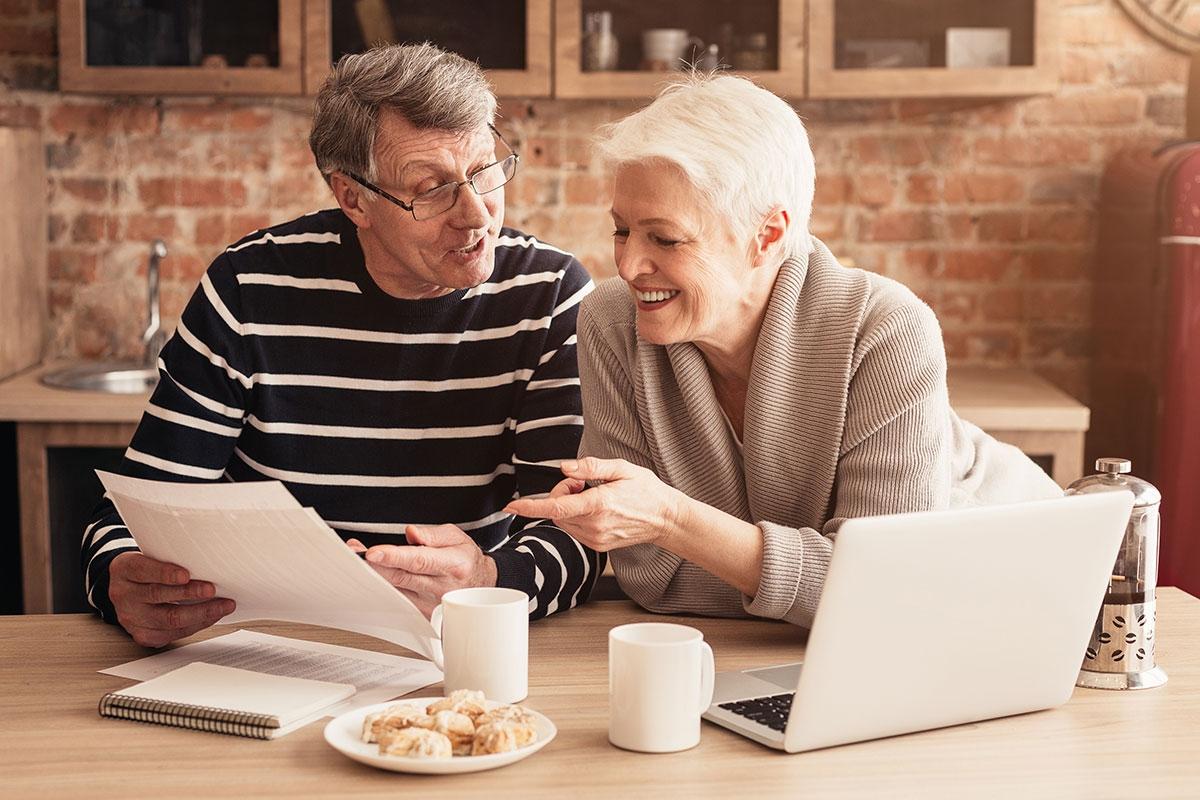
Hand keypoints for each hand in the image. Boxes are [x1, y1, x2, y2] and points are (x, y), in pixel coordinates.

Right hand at [108, 552, 234, 647]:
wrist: (129, 589)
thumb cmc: (149, 570)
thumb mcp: (152, 556)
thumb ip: (171, 558)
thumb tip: (208, 561)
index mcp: (124, 569)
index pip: (143, 570)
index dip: (165, 573)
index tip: (186, 574)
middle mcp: (123, 594)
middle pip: (158, 595)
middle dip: (189, 593)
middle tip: (212, 589)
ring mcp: (130, 618)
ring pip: (168, 620)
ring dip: (201, 613)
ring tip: (223, 605)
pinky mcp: (142, 635)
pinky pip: (172, 634)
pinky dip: (196, 625)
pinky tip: (211, 616)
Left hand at [352, 526, 497, 617]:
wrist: (479, 585)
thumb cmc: (465, 560)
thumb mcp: (456, 537)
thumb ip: (432, 534)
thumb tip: (411, 533)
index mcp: (453, 564)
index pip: (419, 560)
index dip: (394, 556)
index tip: (373, 552)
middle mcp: (441, 587)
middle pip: (401, 577)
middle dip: (375, 565)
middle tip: (354, 554)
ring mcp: (431, 604)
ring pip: (395, 591)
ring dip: (373, 577)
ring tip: (356, 561)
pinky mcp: (422, 615)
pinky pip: (396, 602)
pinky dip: (380, 590)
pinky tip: (369, 578)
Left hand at [504, 457, 685, 552]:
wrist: (665, 519)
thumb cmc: (646, 491)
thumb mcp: (622, 469)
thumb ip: (591, 467)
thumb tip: (564, 467)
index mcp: (600, 504)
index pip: (557, 508)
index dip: (531, 507)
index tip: (512, 506)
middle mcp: (595, 525)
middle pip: (556, 511)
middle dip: (561, 493)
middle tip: (582, 482)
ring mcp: (596, 539)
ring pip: (562, 521)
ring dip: (567, 506)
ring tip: (592, 494)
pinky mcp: (597, 546)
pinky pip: (573, 529)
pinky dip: (575, 517)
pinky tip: (594, 509)